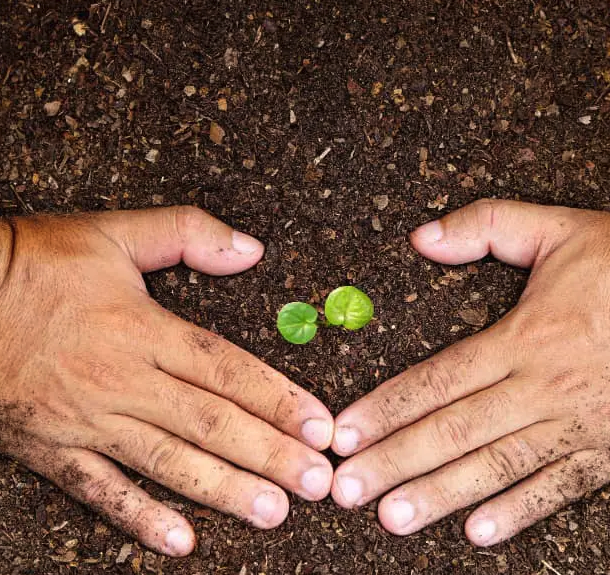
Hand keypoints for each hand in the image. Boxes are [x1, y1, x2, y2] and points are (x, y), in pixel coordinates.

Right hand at [0, 207, 333, 555]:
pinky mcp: (52, 448)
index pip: (227, 370)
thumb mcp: (114, 233)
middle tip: (317, 482)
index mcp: (143, 329)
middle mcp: (122, 380)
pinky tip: (181, 541)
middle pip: (210, 424)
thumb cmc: (34, 263)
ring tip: (274, 513)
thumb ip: (187, 232)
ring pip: (168, 463)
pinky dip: (140, 518)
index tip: (321, 426)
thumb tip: (251, 249)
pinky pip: (101, 490)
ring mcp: (87, 420)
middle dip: (269, 455)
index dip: (279, 399)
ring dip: (224, 491)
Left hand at [329, 199, 609, 544]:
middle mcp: (542, 388)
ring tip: (393, 520)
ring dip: (440, 495)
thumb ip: (485, 226)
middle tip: (345, 491)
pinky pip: (558, 487)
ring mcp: (577, 424)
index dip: (385, 408)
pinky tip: (480, 532)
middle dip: (394, 463)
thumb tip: (422, 237)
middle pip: (453, 432)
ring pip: (496, 468)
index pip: (436, 381)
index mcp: (522, 337)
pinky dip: (518, 511)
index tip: (343, 435)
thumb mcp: (555, 227)